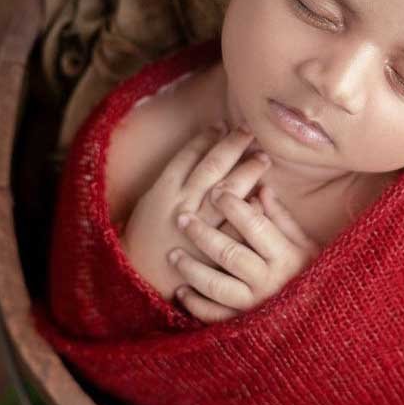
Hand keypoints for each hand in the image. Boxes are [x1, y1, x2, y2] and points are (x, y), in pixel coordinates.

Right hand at [119, 121, 270, 305]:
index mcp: (163, 191)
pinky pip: (236, 226)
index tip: (223, 124)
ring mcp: (199, 229)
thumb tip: (200, 152)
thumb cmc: (145, 238)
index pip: (188, 155)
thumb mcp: (151, 202)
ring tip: (262, 158)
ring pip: (227, 192)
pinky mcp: (213, 250)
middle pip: (212, 167)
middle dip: (232, 146)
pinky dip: (251, 209)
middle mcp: (181, 206)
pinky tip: (264, 196)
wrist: (139, 280)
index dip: (207, 137)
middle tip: (250, 132)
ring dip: (247, 172)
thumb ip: (174, 180)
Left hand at [168, 181, 322, 322]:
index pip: (255, 226)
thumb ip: (282, 218)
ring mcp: (254, 306)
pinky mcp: (243, 326)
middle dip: (202, 233)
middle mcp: (269, 282)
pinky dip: (195, 304)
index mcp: (286, 257)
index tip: (215, 191)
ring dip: (191, 268)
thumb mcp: (305, 245)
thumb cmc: (312, 276)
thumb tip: (261, 188)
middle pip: (229, 253)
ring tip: (172, 254)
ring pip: (216, 285)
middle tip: (182, 218)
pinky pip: (214, 316)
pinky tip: (181, 292)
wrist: (324, 325)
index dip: (233, 206)